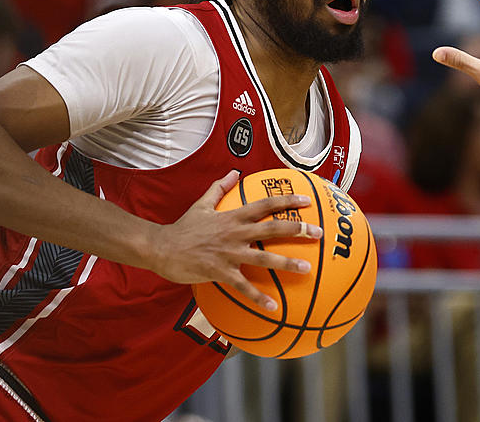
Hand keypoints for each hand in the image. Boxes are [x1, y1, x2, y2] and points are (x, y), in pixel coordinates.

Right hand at [148, 170, 322, 311]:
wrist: (160, 248)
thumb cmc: (183, 227)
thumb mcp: (201, 203)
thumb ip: (219, 188)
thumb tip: (234, 172)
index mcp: (233, 216)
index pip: (265, 204)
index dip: (287, 201)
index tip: (308, 201)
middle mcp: (235, 233)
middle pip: (272, 229)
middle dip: (297, 230)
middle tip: (319, 233)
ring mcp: (228, 253)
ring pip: (263, 259)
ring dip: (286, 264)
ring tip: (307, 269)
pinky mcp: (220, 272)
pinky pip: (243, 287)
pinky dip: (258, 298)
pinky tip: (274, 308)